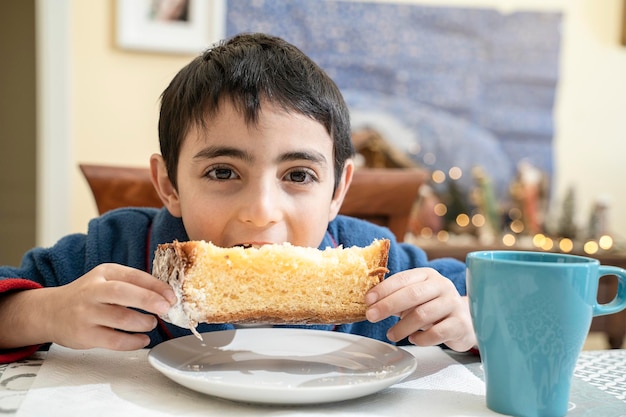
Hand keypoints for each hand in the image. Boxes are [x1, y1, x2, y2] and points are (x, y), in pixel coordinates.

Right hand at [41, 264, 175, 350]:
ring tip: (151, 323)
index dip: (156, 286)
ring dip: (143, 323)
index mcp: (104, 273)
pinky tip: (142, 339)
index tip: (172, 296)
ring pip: (120, 318)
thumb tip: (165, 296)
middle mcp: (93, 291)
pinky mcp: (84, 335)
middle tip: (166, 309)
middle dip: (149, 301)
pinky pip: (114, 341)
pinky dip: (133, 342)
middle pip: (124, 293)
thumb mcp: (105, 280)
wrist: (50, 312)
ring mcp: (86, 314)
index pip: (134, 276)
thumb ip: (131, 284)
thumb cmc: (87, 296)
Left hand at [365, 267, 475, 351]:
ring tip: (391, 335)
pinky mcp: (460, 324)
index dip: (383, 289)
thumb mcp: (416, 297)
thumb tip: (370, 303)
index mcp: (427, 275)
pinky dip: (421, 338)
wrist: (465, 321)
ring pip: (423, 315)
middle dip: (388, 306)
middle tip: (371, 316)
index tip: (367, 300)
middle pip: (412, 294)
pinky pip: (436, 333)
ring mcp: (453, 304)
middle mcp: (442, 286)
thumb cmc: (433, 307)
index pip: (403, 278)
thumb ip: (397, 297)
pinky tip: (413, 339)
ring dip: (402, 326)